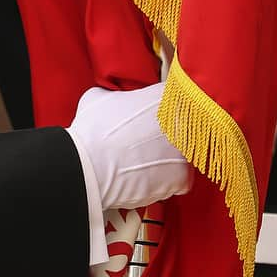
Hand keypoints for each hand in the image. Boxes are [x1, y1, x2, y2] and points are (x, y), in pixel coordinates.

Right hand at [67, 84, 191, 211]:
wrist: (90, 167)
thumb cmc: (92, 132)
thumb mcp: (99, 98)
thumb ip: (117, 96)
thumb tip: (115, 100)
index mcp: (166, 96)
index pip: (177, 95)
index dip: (165, 107)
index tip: (155, 115)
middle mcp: (183, 121)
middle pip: (186, 127)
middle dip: (171, 134)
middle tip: (149, 141)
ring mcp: (185, 150)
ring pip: (185, 154)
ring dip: (169, 158)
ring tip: (145, 162)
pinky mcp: (182, 177)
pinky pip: (182, 179)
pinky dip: (168, 181)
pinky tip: (150, 178)